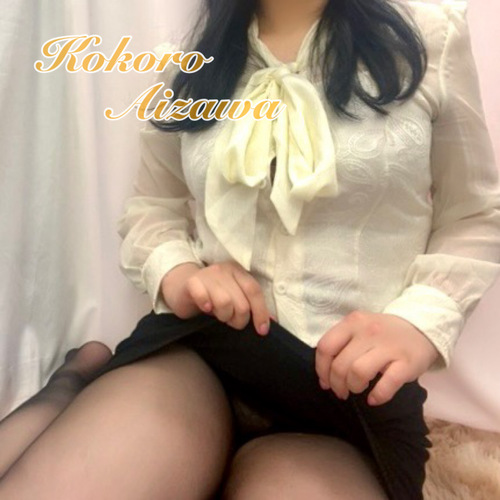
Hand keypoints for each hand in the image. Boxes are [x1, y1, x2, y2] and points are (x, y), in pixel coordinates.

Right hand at [161, 261, 272, 334]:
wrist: (181, 286)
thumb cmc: (211, 295)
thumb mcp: (233, 297)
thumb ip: (250, 305)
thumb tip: (270, 322)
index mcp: (238, 272)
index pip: (254, 291)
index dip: (260, 313)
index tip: (261, 331)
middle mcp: (224, 270)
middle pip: (241, 302)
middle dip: (239, 319)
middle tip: (230, 321)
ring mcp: (207, 274)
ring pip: (225, 302)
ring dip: (223, 316)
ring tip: (218, 315)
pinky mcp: (192, 282)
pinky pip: (203, 297)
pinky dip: (206, 305)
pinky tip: (205, 308)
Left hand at [315, 310, 439, 405]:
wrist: (422, 329)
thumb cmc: (383, 333)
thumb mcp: (359, 328)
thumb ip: (341, 344)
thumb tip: (325, 377)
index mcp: (353, 322)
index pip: (325, 347)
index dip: (321, 369)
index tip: (325, 382)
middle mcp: (368, 331)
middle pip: (340, 364)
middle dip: (337, 384)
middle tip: (342, 391)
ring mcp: (389, 346)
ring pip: (358, 373)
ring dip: (354, 387)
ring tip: (358, 389)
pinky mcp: (407, 363)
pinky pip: (387, 384)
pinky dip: (377, 396)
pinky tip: (374, 399)